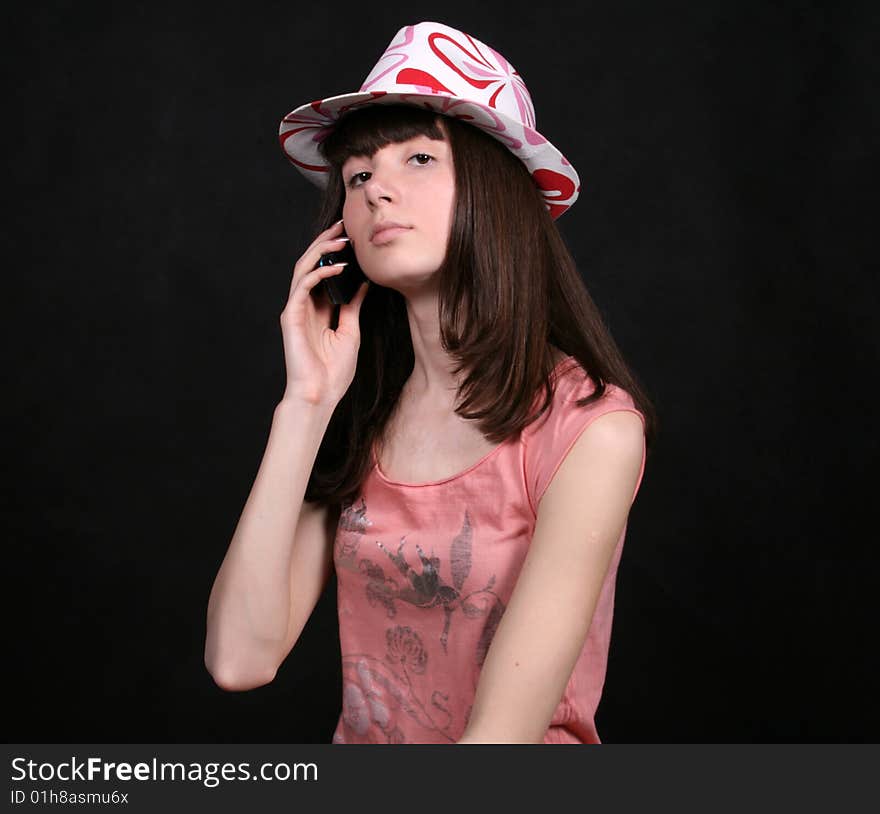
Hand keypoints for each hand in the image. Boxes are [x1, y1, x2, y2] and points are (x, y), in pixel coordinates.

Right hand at [279, 219, 369, 406]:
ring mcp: (295, 310)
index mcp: (317, 309)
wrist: (319, 395)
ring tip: (341, 238)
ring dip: (321, 251)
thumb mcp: (350, 331)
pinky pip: (302, 286)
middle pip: (311, 264)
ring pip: (303, 269)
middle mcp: (304, 306)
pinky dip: (319, 272)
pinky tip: (337, 265)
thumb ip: (352, 306)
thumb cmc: (333, 371)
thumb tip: (363, 283)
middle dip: (326, 243)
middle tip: (343, 225)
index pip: (323, 272)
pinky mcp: (291, 316)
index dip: (334, 252)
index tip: (351, 237)